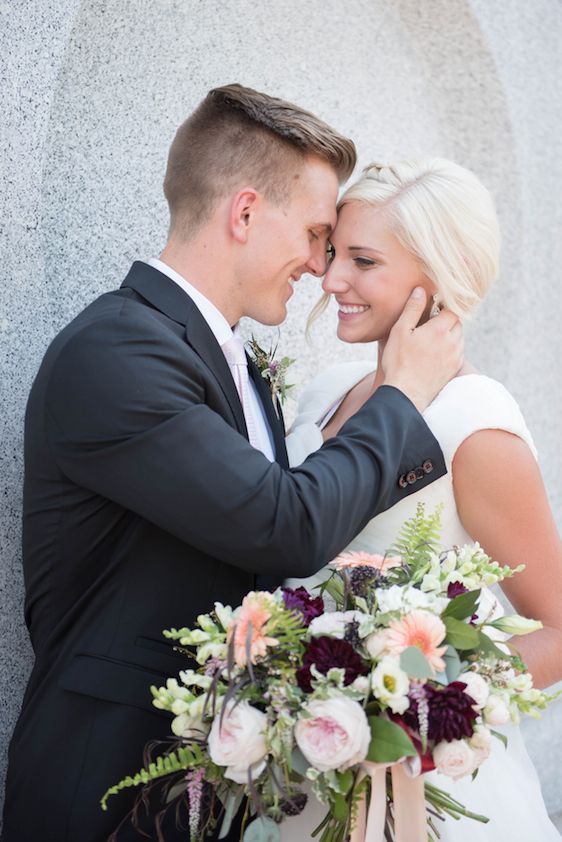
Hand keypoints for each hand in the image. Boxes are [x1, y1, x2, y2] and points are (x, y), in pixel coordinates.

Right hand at [381, 288, 463, 411]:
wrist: (406, 393)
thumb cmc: (399, 362)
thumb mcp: (400, 331)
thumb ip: (412, 309)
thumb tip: (420, 290)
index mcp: (441, 329)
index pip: (451, 310)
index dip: (443, 307)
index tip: (433, 309)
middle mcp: (453, 342)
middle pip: (457, 323)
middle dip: (447, 320)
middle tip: (431, 323)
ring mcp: (455, 357)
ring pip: (459, 338)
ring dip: (450, 335)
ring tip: (432, 338)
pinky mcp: (454, 370)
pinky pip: (458, 353)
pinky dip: (451, 349)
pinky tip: (436, 353)